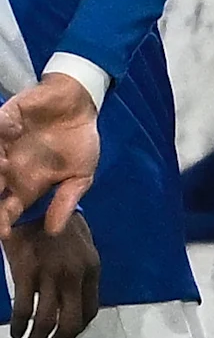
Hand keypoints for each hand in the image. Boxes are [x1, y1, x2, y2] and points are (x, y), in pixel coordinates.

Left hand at [0, 74, 100, 234]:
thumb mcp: (81, 175)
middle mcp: (8, 168)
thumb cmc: (79, 141)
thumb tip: (54, 231)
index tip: (4, 232)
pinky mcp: (1, 121)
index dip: (2, 221)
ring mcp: (1, 145)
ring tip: (4, 169)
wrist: (79, 104)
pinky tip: (6, 150)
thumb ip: (66, 200)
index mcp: (26, 184)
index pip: (6, 209)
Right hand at [4, 211, 97, 337]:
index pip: (89, 312)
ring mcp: (51, 276)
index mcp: (91, 271)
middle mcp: (75, 277)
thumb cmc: (58, 225)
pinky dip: (20, 325)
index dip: (77, 330)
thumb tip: (76, 298)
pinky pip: (24, 308)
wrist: (36, 203)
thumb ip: (81, 273)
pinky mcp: (26, 273)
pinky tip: (16, 332)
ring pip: (47, 322)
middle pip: (70, 323)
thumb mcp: (82, 248)